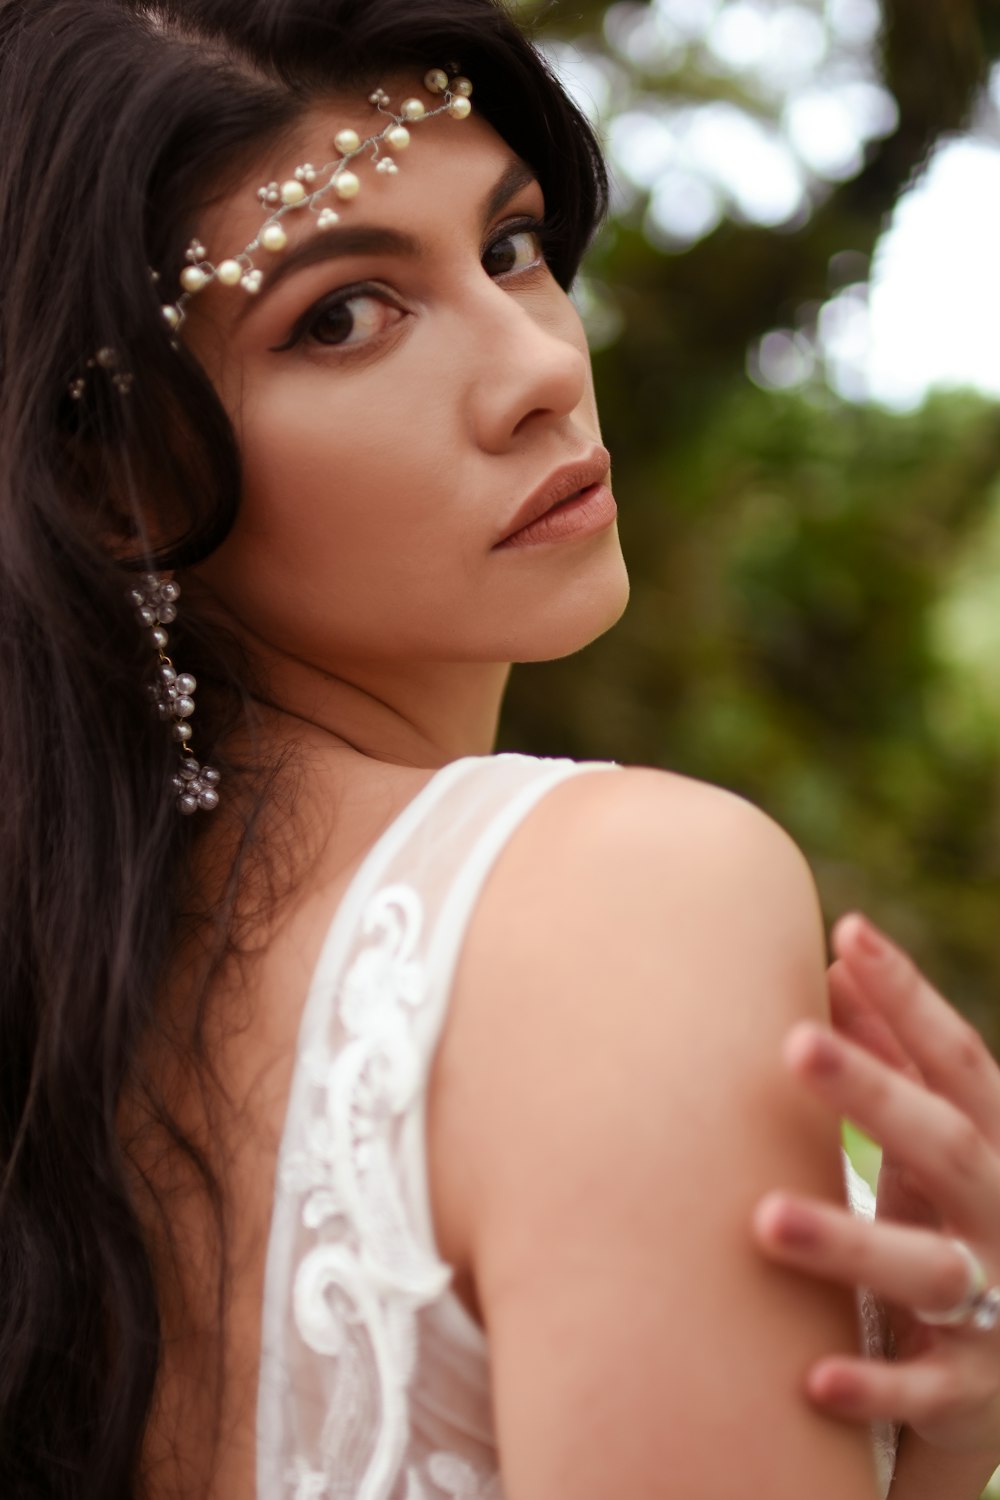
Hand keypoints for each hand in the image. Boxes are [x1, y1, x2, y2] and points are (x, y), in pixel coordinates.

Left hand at [753, 913, 999, 1458]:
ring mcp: (998, 1304)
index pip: (958, 1059)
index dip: (910, 998)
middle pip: (943, 1143)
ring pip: (926, 1270)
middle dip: (873, 1094)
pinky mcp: (971, 1388)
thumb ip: (894, 1056)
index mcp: (997, 1142)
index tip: (850, 933)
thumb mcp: (938, 1134)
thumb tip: (837, 957)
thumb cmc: (959, 1214)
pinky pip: (920, 1390)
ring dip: (848, 1244)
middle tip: (792, 1043)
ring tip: (763, 1218)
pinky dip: (872, 1383)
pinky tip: (810, 1376)